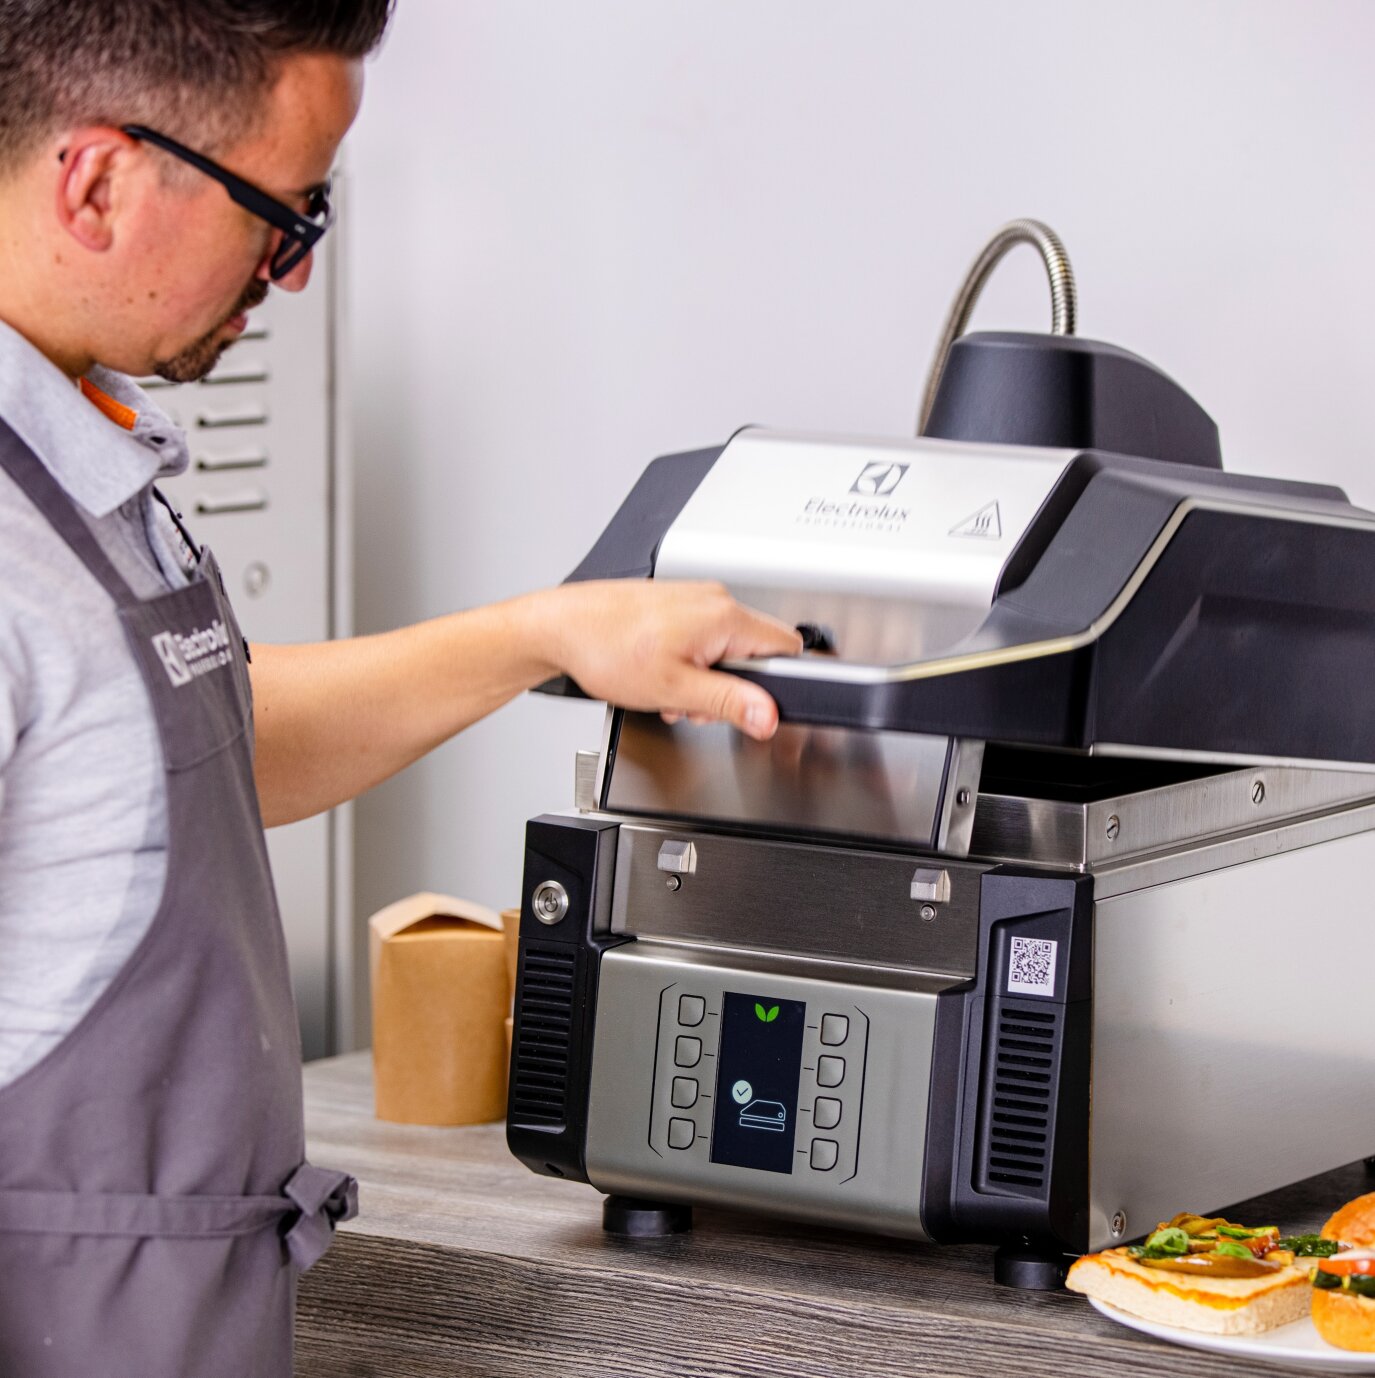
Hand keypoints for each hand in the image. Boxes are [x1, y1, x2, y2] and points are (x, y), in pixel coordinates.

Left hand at [545, 580, 802, 739]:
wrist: (562, 628)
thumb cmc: (606, 649)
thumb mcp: (674, 689)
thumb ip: (728, 702)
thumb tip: (768, 715)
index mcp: (724, 616)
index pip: (787, 649)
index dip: (773, 685)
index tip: (749, 705)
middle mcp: (715, 600)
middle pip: (755, 653)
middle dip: (731, 688)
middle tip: (694, 701)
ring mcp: (695, 599)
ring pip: (726, 649)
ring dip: (705, 679)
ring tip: (669, 688)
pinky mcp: (677, 604)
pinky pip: (703, 638)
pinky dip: (688, 663)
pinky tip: (660, 673)